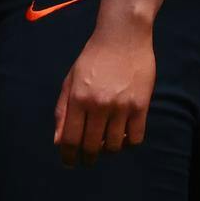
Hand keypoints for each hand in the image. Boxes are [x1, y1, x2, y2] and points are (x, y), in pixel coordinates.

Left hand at [53, 19, 153, 166]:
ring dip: (108, 149)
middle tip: (88, 159)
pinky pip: (135, 138)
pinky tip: (123, 135)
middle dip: (88, 157)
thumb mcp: (70, 80)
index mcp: (78, 98)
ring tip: (106, 143)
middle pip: (92, 146)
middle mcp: (99, 105)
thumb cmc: (93, 58)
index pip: (70, 138)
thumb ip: (63, 110)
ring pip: (115, 145)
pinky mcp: (141, 106)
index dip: (68, 155)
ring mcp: (121, 106)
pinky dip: (128, 142)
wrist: (123, 38)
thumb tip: (58, 141)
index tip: (70, 163)